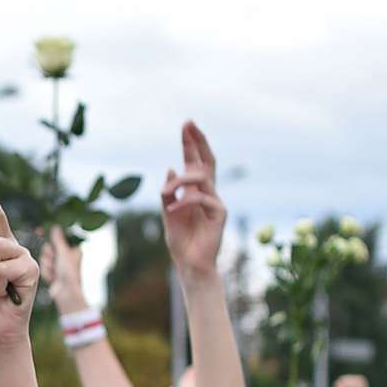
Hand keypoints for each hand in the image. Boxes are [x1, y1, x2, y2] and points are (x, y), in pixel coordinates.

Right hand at [40, 226, 89, 312]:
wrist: (66, 294)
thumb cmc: (70, 275)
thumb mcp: (64, 253)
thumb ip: (58, 239)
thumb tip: (56, 227)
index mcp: (72, 249)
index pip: (59, 237)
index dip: (50, 235)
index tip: (40, 230)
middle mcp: (65, 256)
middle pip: (49, 247)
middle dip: (49, 254)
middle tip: (55, 261)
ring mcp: (58, 265)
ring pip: (44, 257)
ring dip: (48, 265)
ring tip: (55, 272)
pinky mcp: (52, 273)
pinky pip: (43, 267)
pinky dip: (47, 272)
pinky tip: (53, 278)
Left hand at [159, 121, 224, 280]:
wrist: (190, 263)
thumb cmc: (180, 239)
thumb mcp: (168, 213)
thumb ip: (169, 193)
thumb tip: (171, 169)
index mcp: (194, 191)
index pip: (194, 162)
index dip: (191, 143)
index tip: (187, 124)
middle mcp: (207, 192)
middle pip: (206, 161)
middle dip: (197, 141)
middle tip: (189, 123)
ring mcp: (214, 201)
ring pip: (201, 178)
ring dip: (181, 181)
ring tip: (166, 193)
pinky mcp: (219, 213)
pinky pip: (202, 198)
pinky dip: (185, 203)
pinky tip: (173, 212)